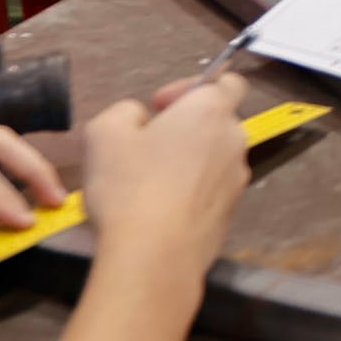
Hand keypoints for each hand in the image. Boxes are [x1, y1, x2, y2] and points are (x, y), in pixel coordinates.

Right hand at [77, 75, 251, 282]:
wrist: (153, 257)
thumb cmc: (129, 186)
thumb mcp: (104, 132)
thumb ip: (125, 112)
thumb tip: (141, 119)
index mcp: (211, 112)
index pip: (229, 82)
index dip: (193, 87)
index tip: (160, 106)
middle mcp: (234, 143)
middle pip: (217, 122)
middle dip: (185, 126)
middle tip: (146, 145)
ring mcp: (236, 183)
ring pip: (213, 159)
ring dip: (187, 161)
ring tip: (147, 182)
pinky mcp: (229, 217)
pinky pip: (209, 192)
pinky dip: (189, 193)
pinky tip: (157, 211)